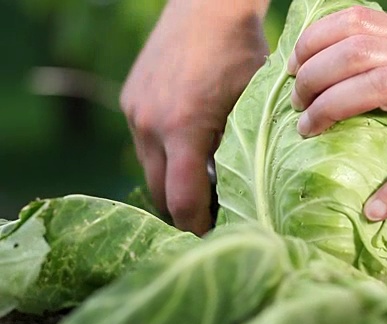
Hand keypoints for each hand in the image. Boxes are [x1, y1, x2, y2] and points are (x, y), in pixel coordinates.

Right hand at [120, 0, 267, 233]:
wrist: (206, 7)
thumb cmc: (240, 53)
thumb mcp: (252, 105)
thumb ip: (244, 152)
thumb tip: (249, 195)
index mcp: (183, 129)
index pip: (182, 202)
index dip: (198, 227)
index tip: (215, 234)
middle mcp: (149, 125)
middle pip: (159, 193)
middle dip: (183, 211)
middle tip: (212, 217)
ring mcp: (134, 112)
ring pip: (149, 169)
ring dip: (172, 183)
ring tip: (202, 184)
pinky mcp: (129, 101)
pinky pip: (144, 144)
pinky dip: (163, 157)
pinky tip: (188, 150)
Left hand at [288, 6, 386, 220]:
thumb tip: (354, 77)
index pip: (351, 22)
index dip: (312, 42)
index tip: (294, 67)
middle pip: (353, 52)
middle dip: (311, 78)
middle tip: (297, 107)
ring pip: (380, 86)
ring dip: (333, 109)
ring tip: (309, 132)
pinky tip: (376, 209)